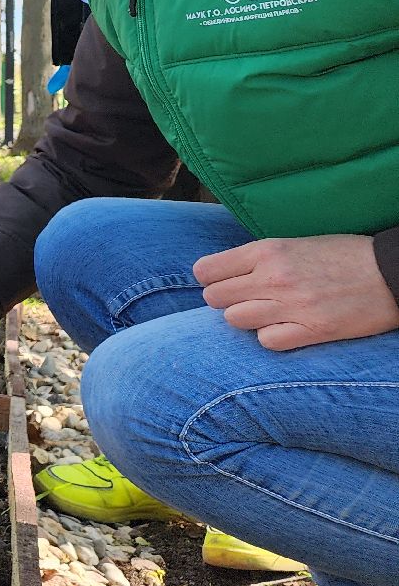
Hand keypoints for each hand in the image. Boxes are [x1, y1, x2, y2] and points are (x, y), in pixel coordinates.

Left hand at [196, 234, 398, 349]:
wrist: (391, 272)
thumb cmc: (341, 255)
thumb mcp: (293, 244)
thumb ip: (257, 259)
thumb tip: (222, 275)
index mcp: (267, 250)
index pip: (206, 271)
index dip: (210, 279)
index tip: (223, 281)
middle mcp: (274, 277)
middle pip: (215, 299)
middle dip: (225, 301)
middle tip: (246, 299)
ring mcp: (293, 305)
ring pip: (236, 320)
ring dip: (247, 319)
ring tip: (268, 313)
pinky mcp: (314, 330)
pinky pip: (267, 341)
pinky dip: (271, 337)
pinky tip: (286, 327)